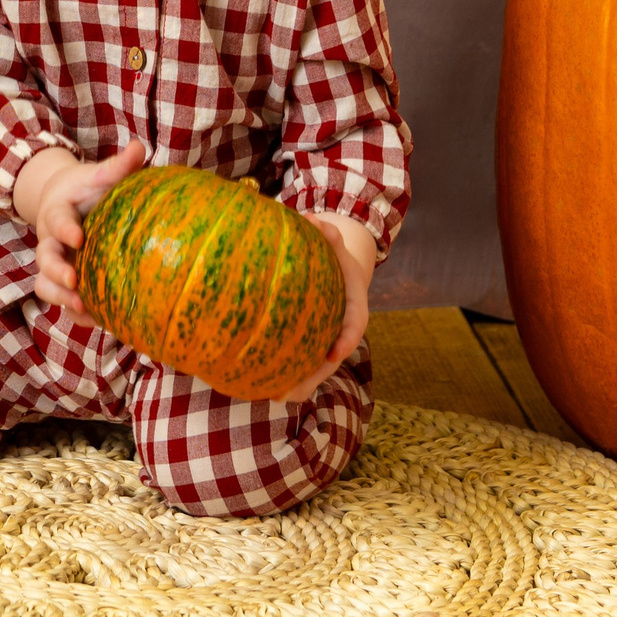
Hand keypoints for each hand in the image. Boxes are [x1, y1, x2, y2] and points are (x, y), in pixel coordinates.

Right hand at [12, 139, 147, 323]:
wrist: (65, 201)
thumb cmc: (86, 189)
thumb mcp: (98, 175)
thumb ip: (117, 166)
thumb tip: (139, 148)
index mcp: (58, 212)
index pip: (56, 219)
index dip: (64, 229)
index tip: (78, 236)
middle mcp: (50, 241)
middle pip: (44, 258)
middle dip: (57, 270)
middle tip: (74, 280)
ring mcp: (55, 263)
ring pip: (45, 285)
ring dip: (61, 298)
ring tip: (84, 308)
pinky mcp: (63, 282)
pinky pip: (62, 301)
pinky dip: (75, 314)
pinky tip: (98, 321)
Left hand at [269, 213, 375, 404]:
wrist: (338, 268)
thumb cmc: (332, 253)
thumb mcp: (333, 240)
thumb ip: (326, 232)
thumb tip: (311, 219)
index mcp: (354, 304)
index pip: (355, 323)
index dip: (346, 339)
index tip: (336, 352)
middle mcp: (342, 328)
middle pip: (332, 358)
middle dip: (314, 377)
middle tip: (291, 392)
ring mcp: (327, 339)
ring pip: (316, 367)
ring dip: (298, 385)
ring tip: (273, 397)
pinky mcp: (312, 343)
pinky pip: (301, 361)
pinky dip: (286, 374)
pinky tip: (262, 385)